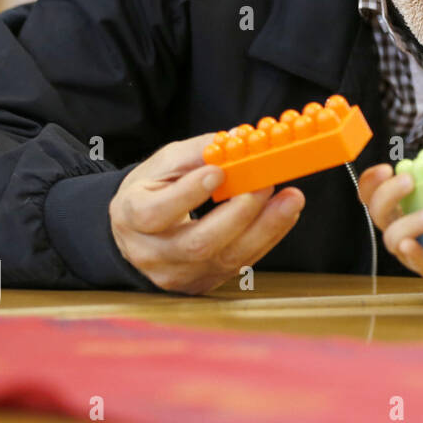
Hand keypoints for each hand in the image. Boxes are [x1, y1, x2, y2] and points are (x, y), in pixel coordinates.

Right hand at [110, 133, 304, 293]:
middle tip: (266, 184)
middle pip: (198, 244)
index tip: (218, 172)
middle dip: (240, 213)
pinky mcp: (203, 283)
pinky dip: (267, 237)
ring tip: (291, 199)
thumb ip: (197, 152)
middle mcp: (151, 253)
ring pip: (226, 259)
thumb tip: (237, 139)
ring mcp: (178, 274)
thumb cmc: (152, 192)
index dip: (188, 194)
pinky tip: (284, 214)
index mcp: (131, 217)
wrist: (140, 233)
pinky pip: (240, 264)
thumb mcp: (163, 165)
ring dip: (266, 227)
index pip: (155, 213)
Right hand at [355, 163, 422, 300]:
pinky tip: (412, 244)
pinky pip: (416, 261)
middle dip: (388, 194)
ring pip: (393, 238)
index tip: (386, 169)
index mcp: (403, 206)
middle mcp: (401, 227)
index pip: (373, 193)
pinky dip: (413, 251)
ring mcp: (412, 250)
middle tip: (410, 180)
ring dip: (408, 223)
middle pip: (377, 212)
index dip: (372, 181)